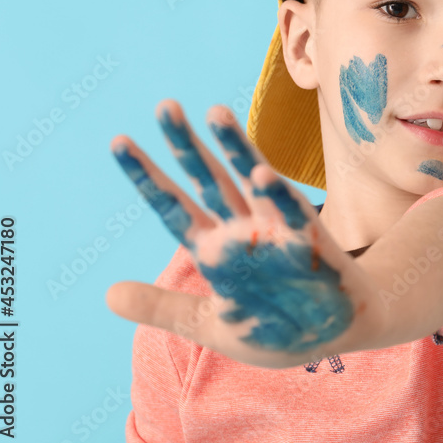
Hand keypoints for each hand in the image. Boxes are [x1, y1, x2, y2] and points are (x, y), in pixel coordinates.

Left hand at [104, 99, 382, 368]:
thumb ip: (162, 308)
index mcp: (215, 251)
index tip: (119, 141)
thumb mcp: (209, 325)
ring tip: (215, 112)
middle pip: (207, 180)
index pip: (172, 206)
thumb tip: (106, 295)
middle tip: (164, 106)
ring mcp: (275, 231)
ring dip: (235, 147)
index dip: (146, 176)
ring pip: (250, 181)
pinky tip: (261, 174)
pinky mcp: (309, 242)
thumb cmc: (274, 330)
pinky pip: (291, 212)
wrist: (336, 336)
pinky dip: (276, 193)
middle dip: (185, 145)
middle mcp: (241, 231)